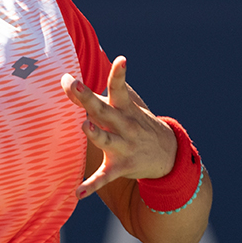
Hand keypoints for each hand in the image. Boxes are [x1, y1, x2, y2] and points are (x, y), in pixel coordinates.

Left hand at [61, 55, 176, 198]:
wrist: (168, 155)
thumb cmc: (138, 121)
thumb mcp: (130, 101)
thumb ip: (112, 82)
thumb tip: (99, 48)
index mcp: (124, 108)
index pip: (120, 87)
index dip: (119, 74)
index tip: (121, 59)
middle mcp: (124, 125)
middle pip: (104, 110)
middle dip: (88, 98)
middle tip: (74, 84)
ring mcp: (123, 146)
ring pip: (106, 140)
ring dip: (95, 134)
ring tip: (84, 127)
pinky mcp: (120, 167)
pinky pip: (103, 178)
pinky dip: (90, 186)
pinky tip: (77, 193)